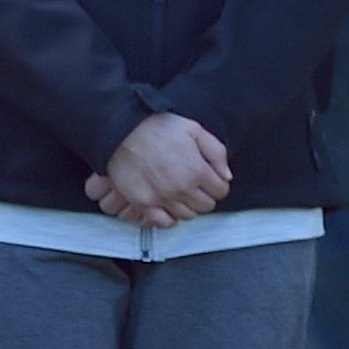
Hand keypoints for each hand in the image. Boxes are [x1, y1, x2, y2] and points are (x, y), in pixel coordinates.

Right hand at [88, 112, 229, 225]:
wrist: (121, 130)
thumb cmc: (157, 127)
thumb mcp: (195, 130)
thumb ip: (216, 153)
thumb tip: (227, 176)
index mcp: (197, 170)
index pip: (221, 191)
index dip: (217, 184)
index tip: (210, 179)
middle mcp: (181, 188)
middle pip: (205, 206)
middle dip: (204, 195)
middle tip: (195, 186)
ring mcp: (161, 197)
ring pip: (187, 215)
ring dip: (187, 206)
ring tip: (180, 193)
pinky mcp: (141, 202)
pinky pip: (162, 222)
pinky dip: (167, 217)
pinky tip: (167, 206)